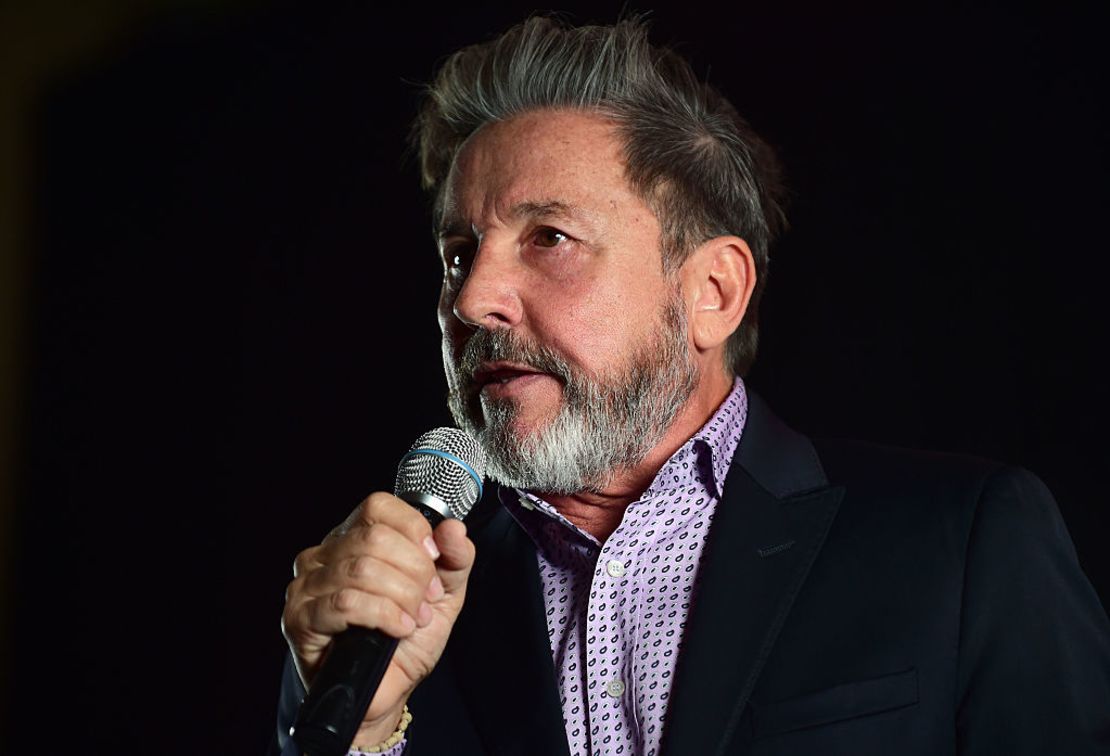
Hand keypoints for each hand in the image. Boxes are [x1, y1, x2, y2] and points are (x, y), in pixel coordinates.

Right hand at [281, 493, 475, 741]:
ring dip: (401, 597)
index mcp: (355, 539)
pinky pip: (346, 603)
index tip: (434, 561)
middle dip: (414, 572)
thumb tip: (454, 529)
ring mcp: (307, 586)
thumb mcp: (443, 595)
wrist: (387, 693)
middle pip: (375, 539)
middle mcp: (325, 555)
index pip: (378, 507)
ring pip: (362, 570)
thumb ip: (454, 560)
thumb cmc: (407, 640)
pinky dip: (383, 615)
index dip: (413, 530)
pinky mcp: (300, 618)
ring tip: (413, 618)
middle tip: (426, 600)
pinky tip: (397, 630)